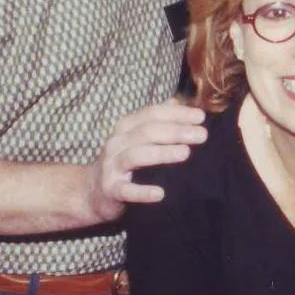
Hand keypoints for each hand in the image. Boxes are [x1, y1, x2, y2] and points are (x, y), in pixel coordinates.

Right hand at [84, 100, 206, 221]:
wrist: (92, 193)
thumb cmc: (122, 161)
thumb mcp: (136, 137)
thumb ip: (156, 120)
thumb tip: (177, 101)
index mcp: (125, 127)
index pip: (152, 114)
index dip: (177, 114)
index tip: (201, 117)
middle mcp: (117, 143)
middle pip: (147, 132)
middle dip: (176, 131)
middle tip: (202, 135)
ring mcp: (111, 166)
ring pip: (136, 156)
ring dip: (161, 153)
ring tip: (185, 153)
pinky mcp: (110, 190)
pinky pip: (126, 190)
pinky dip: (142, 192)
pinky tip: (160, 193)